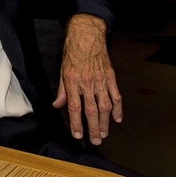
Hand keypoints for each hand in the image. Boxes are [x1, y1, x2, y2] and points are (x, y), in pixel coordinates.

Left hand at [53, 13, 122, 144]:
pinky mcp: (111, 77)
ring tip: (104, 133)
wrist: (87, 36)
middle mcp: (87, 83)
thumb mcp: (62, 70)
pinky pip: (116, 95)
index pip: (74, 107)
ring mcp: (101, 81)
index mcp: (73, 82)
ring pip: (105, 106)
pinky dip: (118, 108)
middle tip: (95, 140)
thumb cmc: (73, 52)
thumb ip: (61, 90)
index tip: (78, 135)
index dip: (76, 123)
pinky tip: (117, 118)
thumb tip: (57, 105)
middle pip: (91, 111)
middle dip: (93, 128)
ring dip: (105, 122)